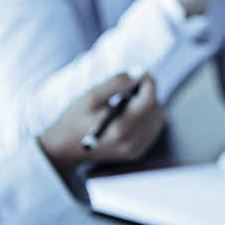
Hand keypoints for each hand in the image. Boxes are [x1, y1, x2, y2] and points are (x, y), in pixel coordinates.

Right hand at [36, 73, 163, 170]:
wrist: (65, 149)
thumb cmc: (74, 120)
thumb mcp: (91, 97)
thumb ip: (116, 83)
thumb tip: (139, 72)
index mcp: (119, 128)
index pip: (149, 101)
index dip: (149, 83)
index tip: (141, 72)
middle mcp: (131, 141)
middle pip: (156, 110)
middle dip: (148, 93)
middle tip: (131, 85)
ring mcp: (135, 149)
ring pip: (158, 120)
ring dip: (149, 105)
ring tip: (128, 100)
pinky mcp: (136, 152)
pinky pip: (153, 130)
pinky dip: (148, 117)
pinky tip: (130, 113)